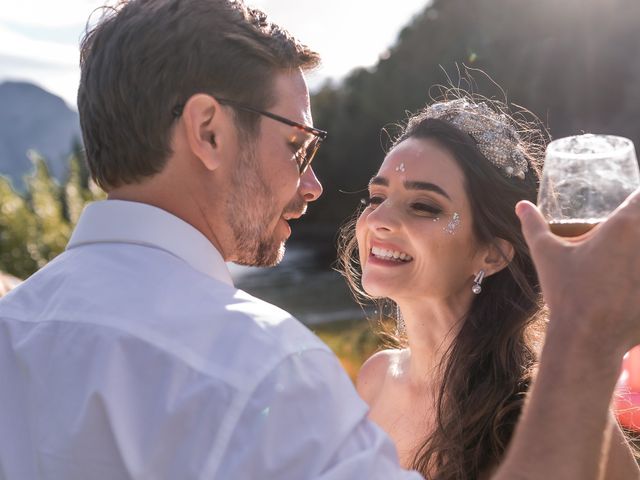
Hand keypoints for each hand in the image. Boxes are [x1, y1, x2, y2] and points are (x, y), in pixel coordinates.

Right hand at [516, 188, 639, 357]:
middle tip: (621, 242)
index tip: (626, 206)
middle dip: (635, 229)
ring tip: (626, 264)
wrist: (586, 339)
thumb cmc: (567, 293)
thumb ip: (534, 226)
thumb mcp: (546, 254)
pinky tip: (630, 286)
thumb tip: (521, 205)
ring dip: (638, 253)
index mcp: (626, 226)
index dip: (634, 200)